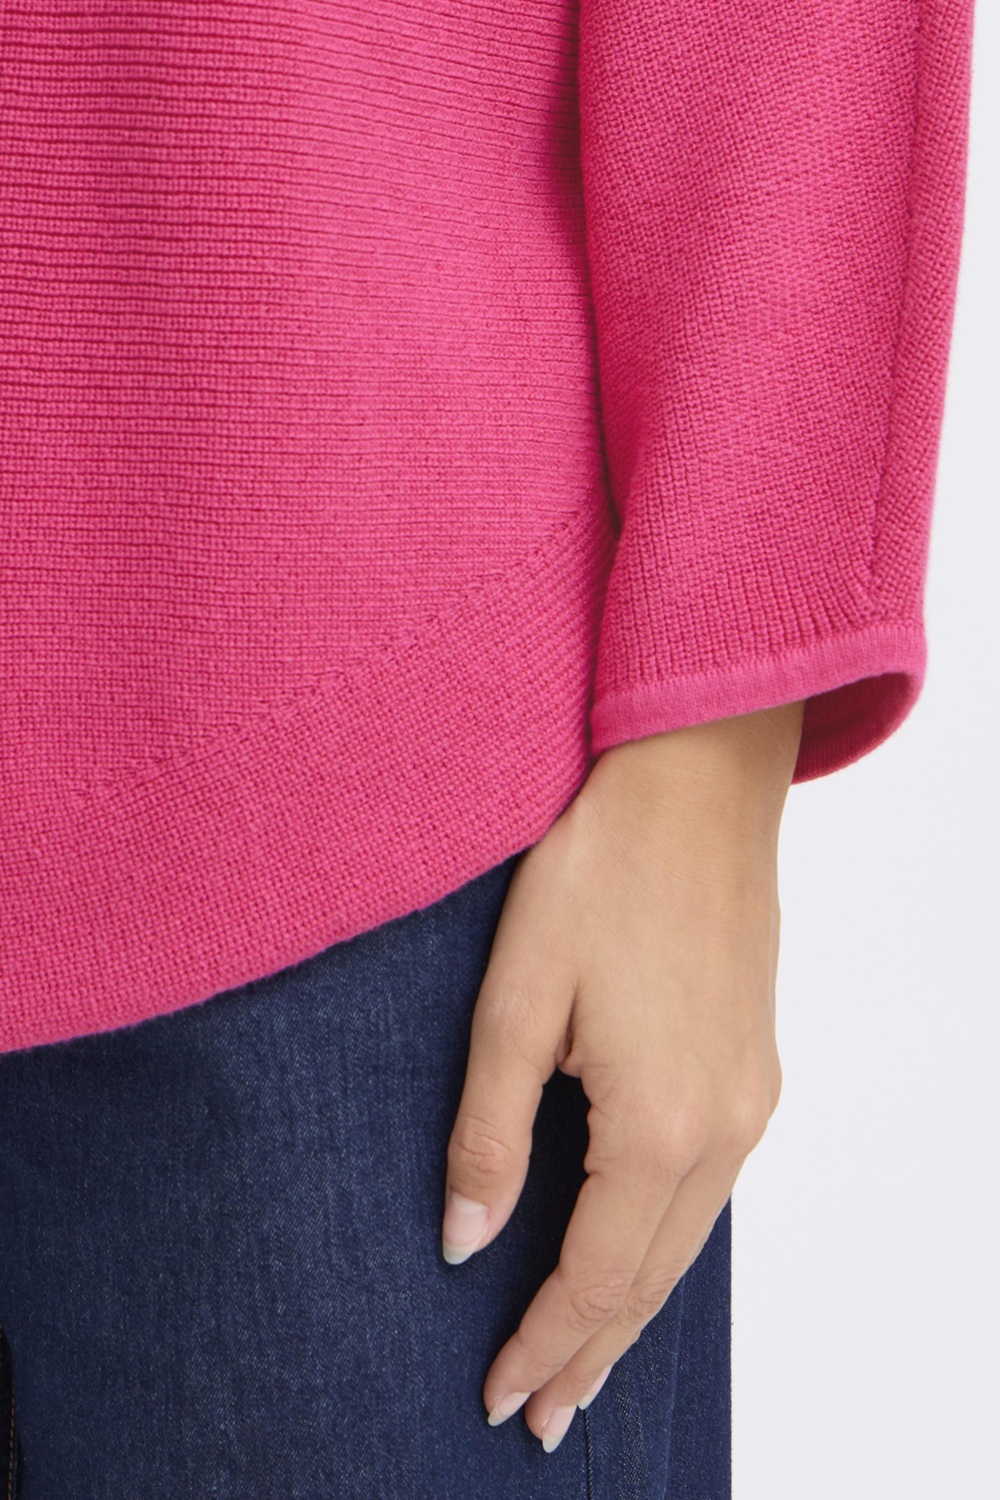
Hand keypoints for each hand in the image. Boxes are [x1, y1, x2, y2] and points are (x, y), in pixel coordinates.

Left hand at [440, 700, 803, 1450]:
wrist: (695, 783)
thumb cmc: (598, 873)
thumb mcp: (515, 999)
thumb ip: (489, 1132)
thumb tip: (464, 1240)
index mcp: (659, 1123)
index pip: (592, 1274)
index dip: (542, 1342)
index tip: (497, 1397)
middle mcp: (724, 1127)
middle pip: (651, 1278)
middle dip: (591, 1353)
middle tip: (542, 1418)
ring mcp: (752, 1096)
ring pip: (688, 1241)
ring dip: (632, 1307)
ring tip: (584, 1362)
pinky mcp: (756, 1065)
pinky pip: (713, 1192)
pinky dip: (666, 1246)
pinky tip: (638, 1252)